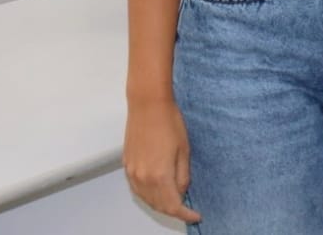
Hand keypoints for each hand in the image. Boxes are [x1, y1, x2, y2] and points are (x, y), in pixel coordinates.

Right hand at [123, 97, 201, 223]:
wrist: (148, 106)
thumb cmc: (169, 122)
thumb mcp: (184, 150)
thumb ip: (183, 175)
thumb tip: (181, 191)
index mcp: (160, 175)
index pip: (173, 206)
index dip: (185, 215)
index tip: (196, 216)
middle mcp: (143, 178)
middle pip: (158, 206)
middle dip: (174, 211)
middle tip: (188, 210)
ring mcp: (132, 173)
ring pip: (146, 200)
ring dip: (161, 205)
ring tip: (176, 202)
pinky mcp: (127, 166)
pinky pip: (137, 190)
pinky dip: (148, 196)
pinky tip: (158, 192)